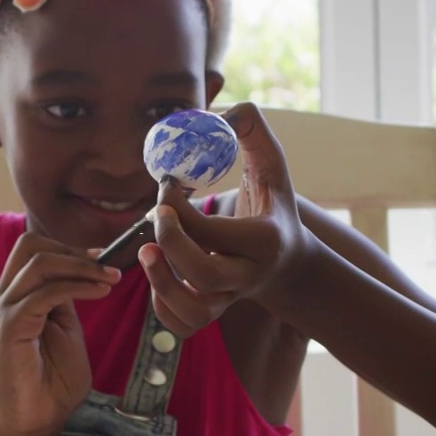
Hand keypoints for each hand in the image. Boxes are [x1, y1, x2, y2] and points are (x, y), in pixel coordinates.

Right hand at [0, 232, 120, 435]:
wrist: (36, 421)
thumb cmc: (53, 381)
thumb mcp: (66, 329)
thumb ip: (66, 300)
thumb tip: (83, 270)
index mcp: (16, 295)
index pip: (33, 249)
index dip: (69, 247)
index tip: (104, 257)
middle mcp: (4, 297)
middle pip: (29, 245)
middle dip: (72, 249)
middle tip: (105, 264)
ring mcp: (4, 310)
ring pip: (39, 263)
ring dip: (81, 266)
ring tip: (110, 278)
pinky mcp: (10, 327)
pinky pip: (44, 293)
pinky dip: (77, 287)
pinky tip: (100, 292)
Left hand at [137, 102, 312, 336]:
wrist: (289, 263)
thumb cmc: (274, 206)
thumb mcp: (272, 165)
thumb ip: (251, 129)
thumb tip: (216, 110)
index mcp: (265, 240)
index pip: (215, 230)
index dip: (180, 206)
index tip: (167, 181)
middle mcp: (248, 275)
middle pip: (205, 276)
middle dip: (172, 245)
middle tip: (156, 214)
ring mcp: (230, 299)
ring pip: (193, 311)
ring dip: (160, 282)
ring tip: (146, 250)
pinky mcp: (212, 314)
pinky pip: (182, 325)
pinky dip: (161, 305)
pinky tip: (158, 271)